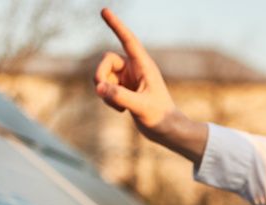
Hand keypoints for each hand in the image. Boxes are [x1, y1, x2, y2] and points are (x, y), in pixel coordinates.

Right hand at [94, 8, 177, 135]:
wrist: (166, 131)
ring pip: (103, 75)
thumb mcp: (141, 107)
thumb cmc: (161, 117)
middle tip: (101, 90)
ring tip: (118, 107)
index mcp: (144, 65)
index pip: (128, 40)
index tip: (104, 11)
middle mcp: (135, 68)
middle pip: (106, 60)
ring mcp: (128, 78)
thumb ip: (120, 97)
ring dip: (104, 91)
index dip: (116, 25)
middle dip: (99, 75)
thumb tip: (99, 87)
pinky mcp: (123, 89)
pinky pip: (104, 88)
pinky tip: (121, 111)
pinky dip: (107, 99)